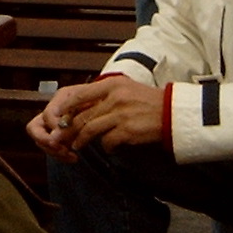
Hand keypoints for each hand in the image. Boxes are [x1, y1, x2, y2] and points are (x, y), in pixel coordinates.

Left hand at [29, 77, 165, 160]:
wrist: (173, 112)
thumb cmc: (149, 101)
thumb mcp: (126, 89)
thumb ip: (105, 95)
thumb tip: (82, 108)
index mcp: (112, 84)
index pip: (80, 95)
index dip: (67, 109)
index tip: (59, 118)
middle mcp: (115, 97)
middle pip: (82, 115)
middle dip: (69, 129)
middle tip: (61, 137)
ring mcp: (121, 114)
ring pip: (90, 129)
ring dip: (81, 140)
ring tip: (77, 146)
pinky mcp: (128, 131)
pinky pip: (107, 142)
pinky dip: (106, 147)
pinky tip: (109, 148)